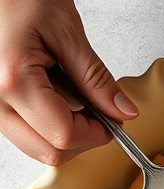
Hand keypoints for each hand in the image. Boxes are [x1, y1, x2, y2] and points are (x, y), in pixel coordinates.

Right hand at [0, 0, 136, 164]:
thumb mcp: (66, 32)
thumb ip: (95, 78)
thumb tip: (122, 111)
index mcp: (12, 81)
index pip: (64, 135)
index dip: (97, 133)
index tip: (115, 120)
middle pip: (48, 151)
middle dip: (82, 140)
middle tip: (101, 114)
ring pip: (35, 145)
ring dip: (64, 133)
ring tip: (77, 99)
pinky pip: (24, 130)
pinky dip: (48, 124)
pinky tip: (58, 97)